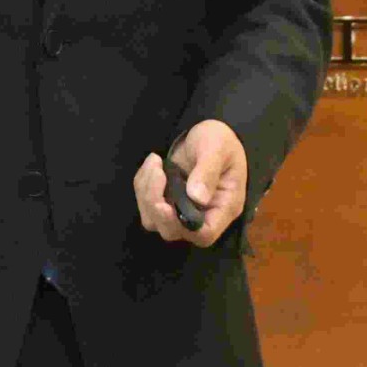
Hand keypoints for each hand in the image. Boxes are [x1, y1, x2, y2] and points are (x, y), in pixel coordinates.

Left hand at [134, 120, 247, 247]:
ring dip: (146, 193)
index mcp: (224, 206)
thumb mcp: (218, 148)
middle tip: (157, 173)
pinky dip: (142, 185)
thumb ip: (208, 171)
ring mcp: (181, 210)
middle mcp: (202, 215)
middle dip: (155, 205)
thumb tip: (197, 198)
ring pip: (154, 220)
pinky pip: (145, 204)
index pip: (204, 234)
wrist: (206, 132)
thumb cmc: (219, 139)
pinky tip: (153, 164)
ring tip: (155, 163)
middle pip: (172, 231)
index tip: (164, 204)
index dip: (181, 226)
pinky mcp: (166, 201)